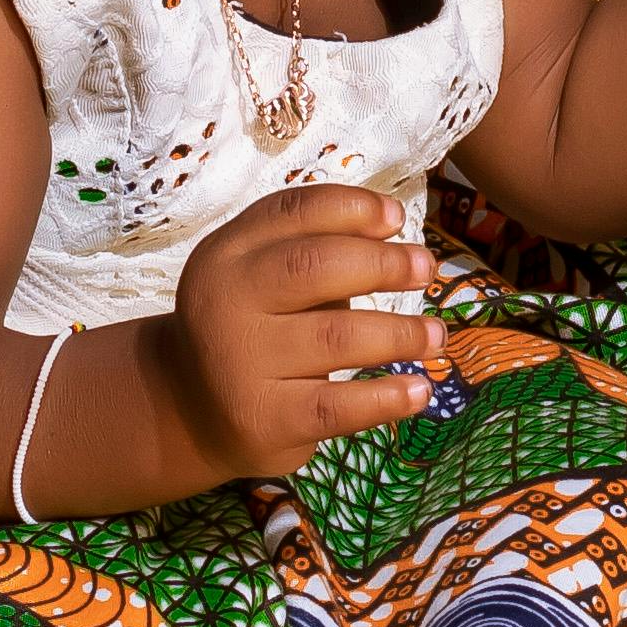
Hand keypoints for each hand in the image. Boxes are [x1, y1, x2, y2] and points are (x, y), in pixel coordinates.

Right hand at [158, 183, 449, 470]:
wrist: (192, 410)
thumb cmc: (253, 328)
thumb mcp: (264, 276)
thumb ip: (316, 249)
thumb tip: (394, 230)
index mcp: (226, 254)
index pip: (294, 213)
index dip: (354, 208)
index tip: (397, 218)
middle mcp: (225, 302)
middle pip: (314, 267)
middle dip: (383, 264)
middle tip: (425, 269)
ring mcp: (241, 363)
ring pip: (336, 337)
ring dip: (401, 334)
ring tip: (435, 335)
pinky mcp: (263, 418)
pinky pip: (337, 406)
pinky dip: (387, 398)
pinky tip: (419, 391)